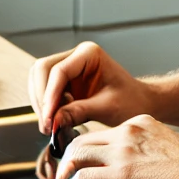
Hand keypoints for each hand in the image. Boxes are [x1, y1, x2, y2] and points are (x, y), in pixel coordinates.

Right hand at [28, 42, 153, 134]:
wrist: (140, 104)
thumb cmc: (131, 101)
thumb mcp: (108, 108)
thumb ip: (80, 112)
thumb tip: (54, 121)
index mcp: (89, 54)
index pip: (59, 71)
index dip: (50, 96)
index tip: (49, 119)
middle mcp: (75, 57)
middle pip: (42, 71)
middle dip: (42, 98)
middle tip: (47, 125)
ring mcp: (68, 68)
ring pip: (39, 80)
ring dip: (41, 103)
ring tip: (52, 125)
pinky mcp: (65, 83)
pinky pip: (44, 91)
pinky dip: (46, 107)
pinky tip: (57, 120)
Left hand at [54, 114, 178, 178]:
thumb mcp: (168, 150)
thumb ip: (147, 151)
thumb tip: (135, 167)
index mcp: (141, 122)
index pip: (103, 132)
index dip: (87, 149)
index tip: (81, 162)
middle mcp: (129, 130)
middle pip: (83, 139)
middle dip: (68, 158)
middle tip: (63, 175)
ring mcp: (123, 149)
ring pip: (77, 154)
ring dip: (64, 173)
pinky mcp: (121, 172)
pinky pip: (83, 177)